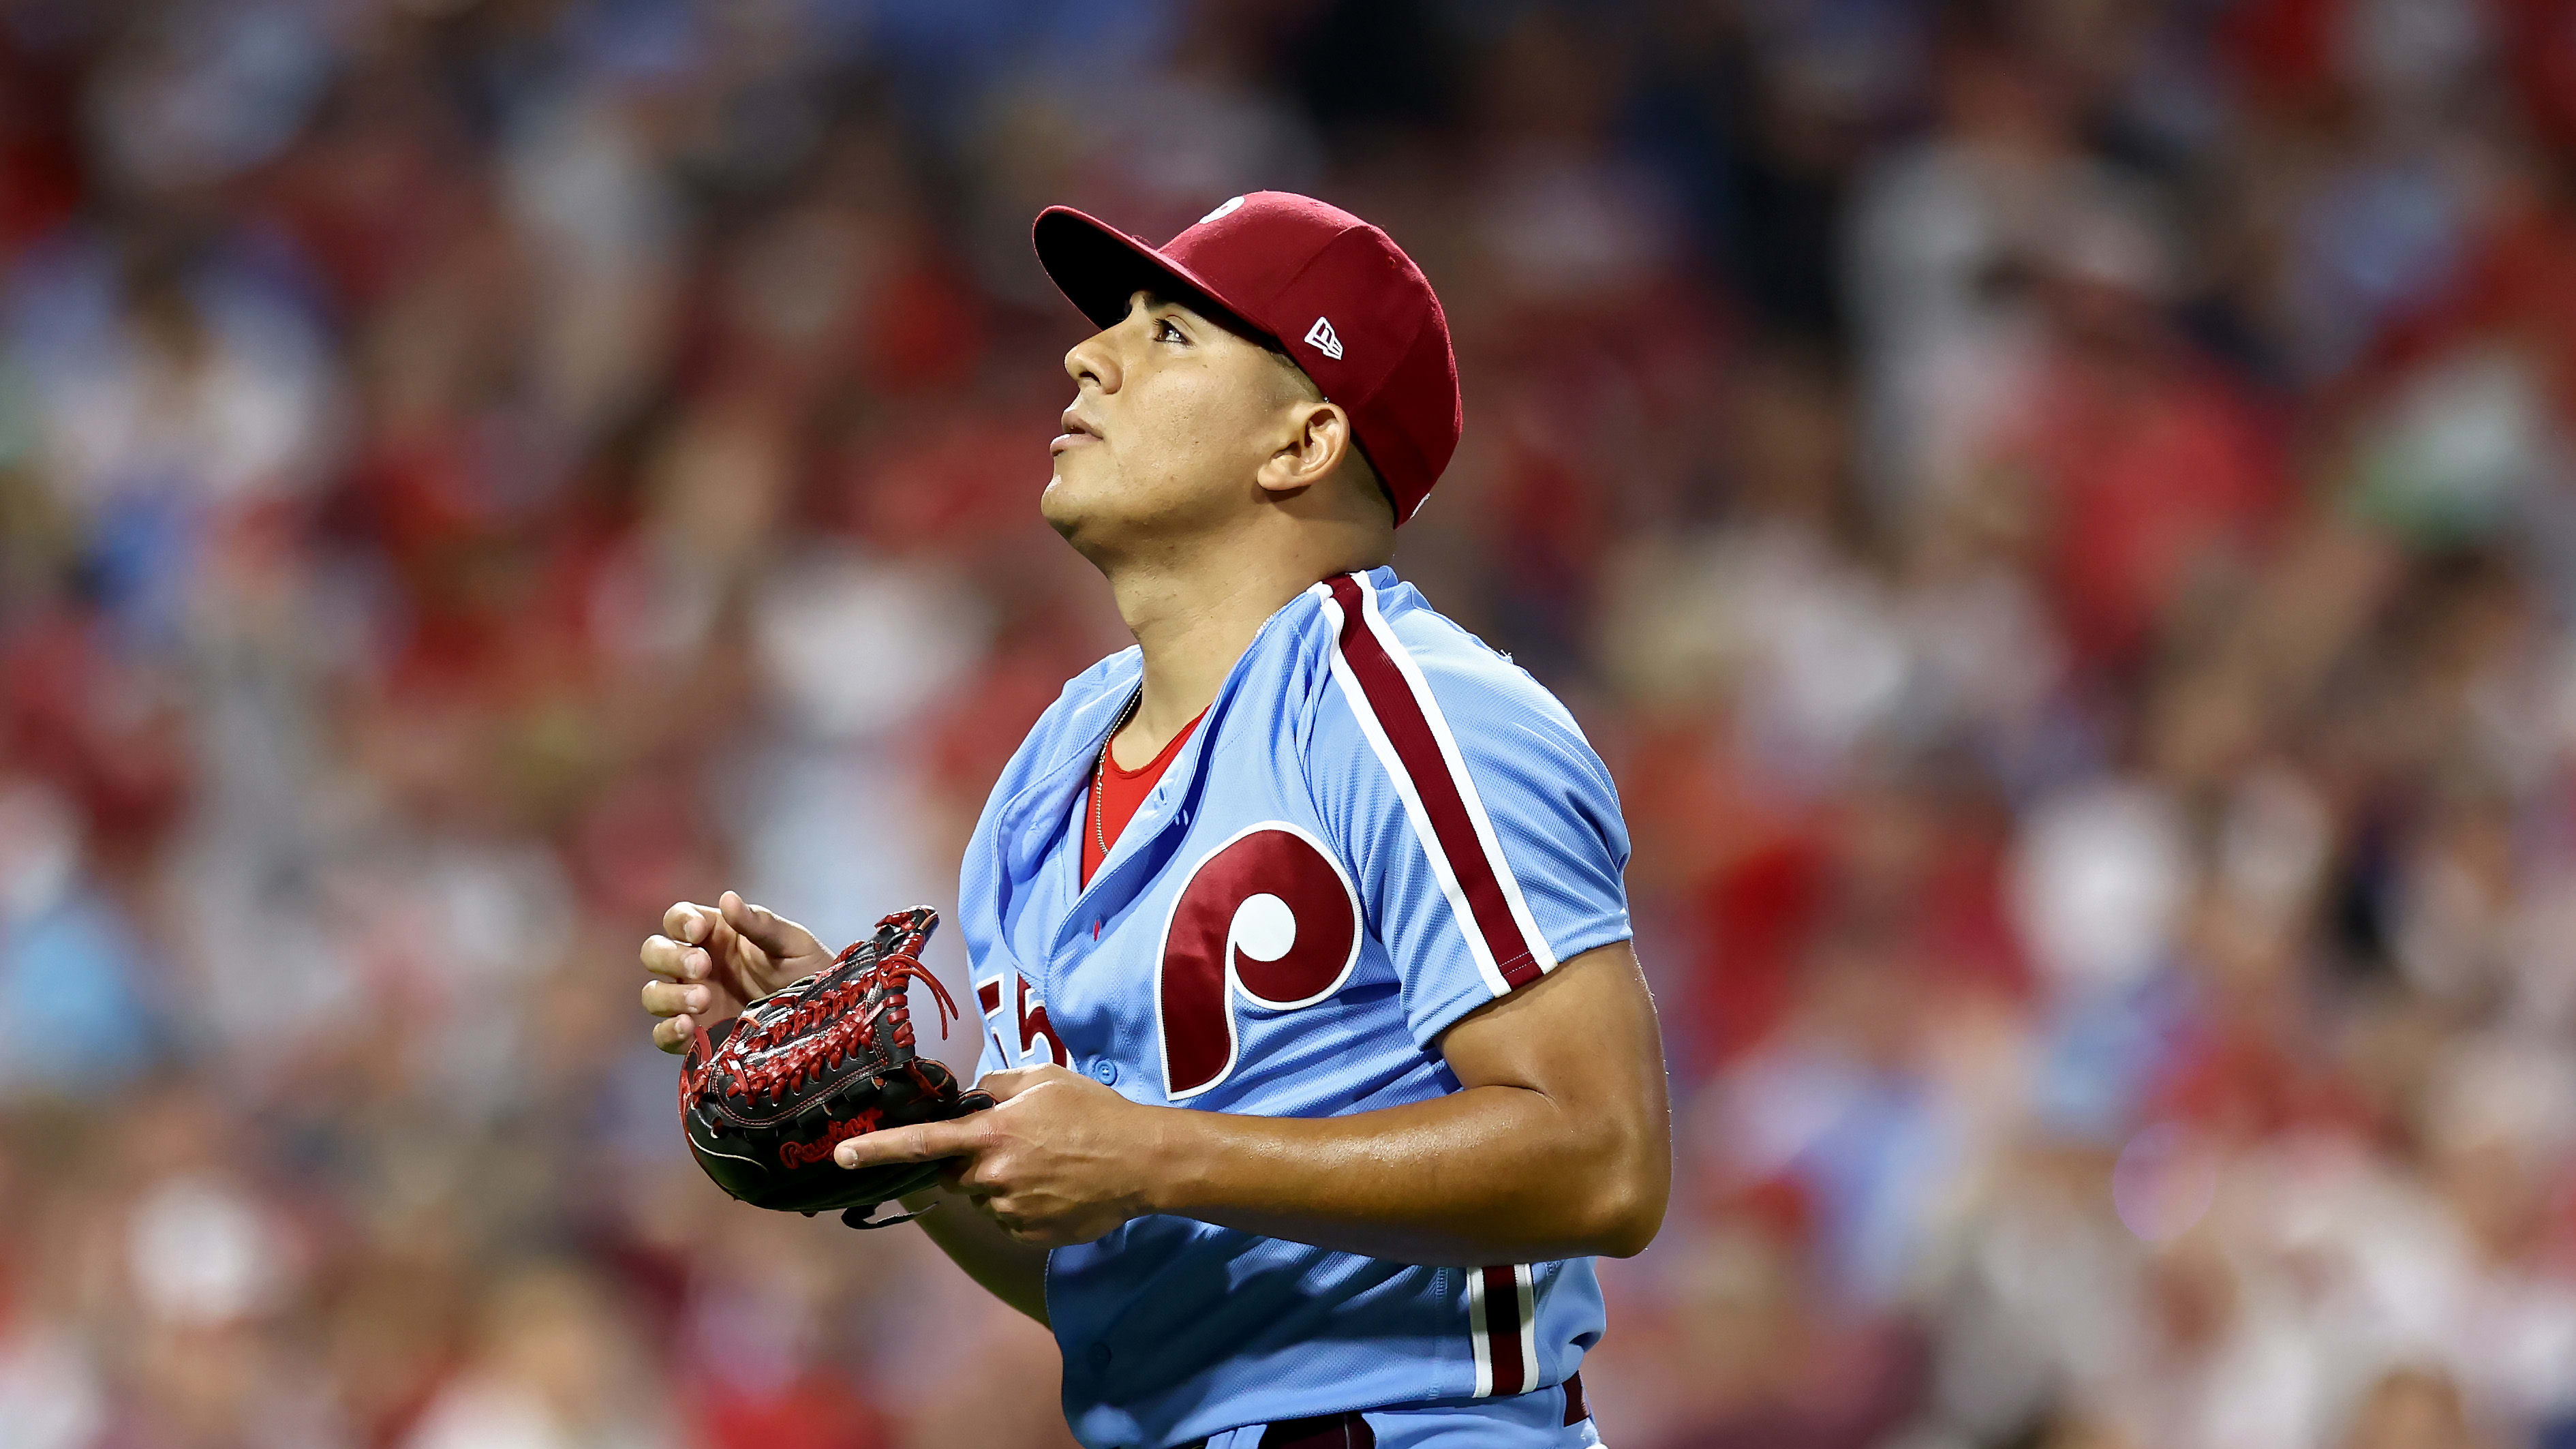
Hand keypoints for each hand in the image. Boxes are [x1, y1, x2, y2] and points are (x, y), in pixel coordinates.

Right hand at [637, 891, 832, 1052]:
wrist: (825, 1017)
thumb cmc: (809, 970)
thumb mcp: (791, 943)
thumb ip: (760, 924)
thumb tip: (728, 898)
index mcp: (716, 935)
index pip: (678, 919)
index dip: (680, 921)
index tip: (698, 931)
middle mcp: (697, 967)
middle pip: (655, 953)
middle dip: (671, 957)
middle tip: (703, 966)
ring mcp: (693, 1003)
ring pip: (654, 994)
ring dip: (670, 996)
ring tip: (703, 1000)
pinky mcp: (697, 1037)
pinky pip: (664, 1036)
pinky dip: (668, 1032)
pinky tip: (688, 1028)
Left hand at [836, 1065, 1160, 1247]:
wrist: (1143, 1162)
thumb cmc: (1095, 1112)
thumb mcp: (1046, 1079)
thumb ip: (998, 1084)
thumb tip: (971, 1095)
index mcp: (991, 1134)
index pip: (922, 1142)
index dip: (878, 1149)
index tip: (841, 1156)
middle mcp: (993, 1175)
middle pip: (957, 1173)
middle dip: (973, 1160)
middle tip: (1018, 1144)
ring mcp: (1010, 1209)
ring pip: (985, 1197)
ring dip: (1002, 1183)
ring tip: (1049, 1165)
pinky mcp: (1029, 1234)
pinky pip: (1009, 1219)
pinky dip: (1024, 1206)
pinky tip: (1057, 1189)